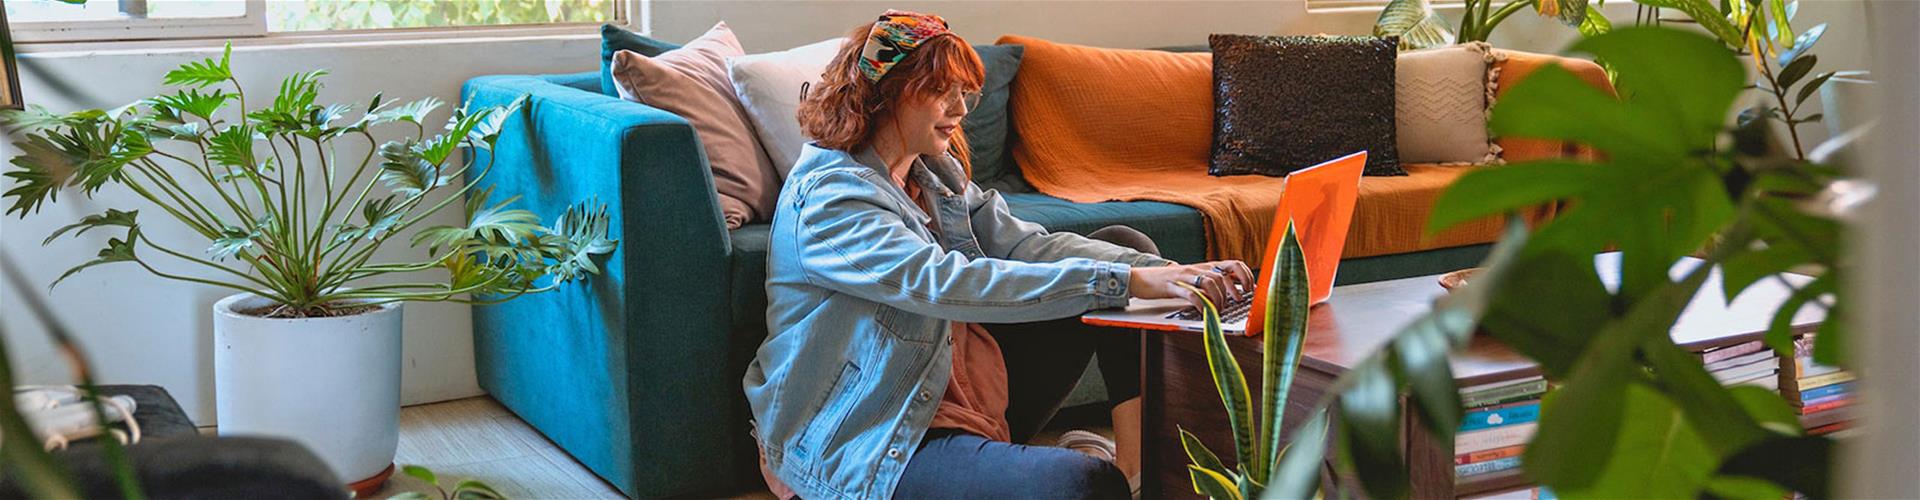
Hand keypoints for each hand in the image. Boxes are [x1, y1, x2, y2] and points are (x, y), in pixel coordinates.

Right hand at [1128, 260, 1254, 309]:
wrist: (1142, 278)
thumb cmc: (1170, 281)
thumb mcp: (1194, 278)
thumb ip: (1210, 282)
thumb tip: (1232, 293)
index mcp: (1206, 266)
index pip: (1234, 264)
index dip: (1245, 276)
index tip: (1249, 290)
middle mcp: (1198, 269)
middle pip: (1223, 275)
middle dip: (1233, 291)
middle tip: (1236, 302)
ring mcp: (1186, 277)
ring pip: (1210, 283)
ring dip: (1218, 299)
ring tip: (1218, 311)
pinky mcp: (1174, 287)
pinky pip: (1192, 295)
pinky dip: (1201, 305)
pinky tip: (1204, 313)